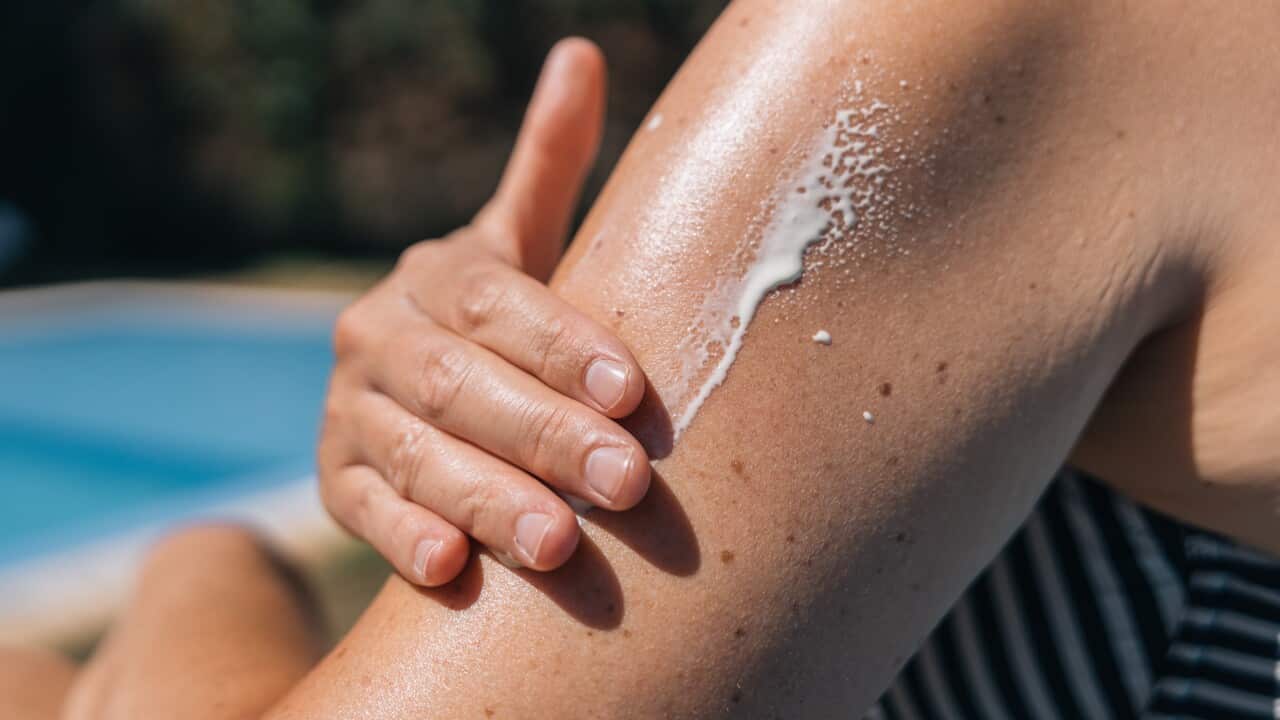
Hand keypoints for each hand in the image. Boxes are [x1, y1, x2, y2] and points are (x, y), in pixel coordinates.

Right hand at [318, 39, 649, 585]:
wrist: (411, 391)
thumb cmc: (501, 321)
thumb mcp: (520, 246)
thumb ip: (548, 164)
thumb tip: (581, 54)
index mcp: (435, 276)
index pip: (498, 304)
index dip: (562, 345)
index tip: (630, 391)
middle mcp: (378, 336)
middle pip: (461, 385)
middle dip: (544, 435)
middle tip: (624, 483)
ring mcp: (347, 411)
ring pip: (414, 453)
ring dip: (485, 499)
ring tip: (558, 544)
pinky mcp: (333, 481)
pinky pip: (360, 511)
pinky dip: (400, 539)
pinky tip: (449, 570)